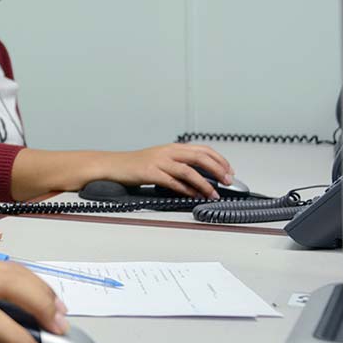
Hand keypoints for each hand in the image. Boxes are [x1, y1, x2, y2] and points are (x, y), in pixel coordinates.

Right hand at [109, 144, 233, 198]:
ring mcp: (159, 161)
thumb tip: (202, 177)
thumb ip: (179, 164)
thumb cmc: (136, 165)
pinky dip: (186, 190)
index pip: (203, 149)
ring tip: (213, 194)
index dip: (220, 160)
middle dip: (218, 170)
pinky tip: (193, 196)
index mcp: (173, 147)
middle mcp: (168, 152)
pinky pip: (173, 182)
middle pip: (200, 157)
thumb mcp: (161, 159)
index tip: (229, 171)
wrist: (113, 165)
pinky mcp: (150, 172)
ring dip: (204, 184)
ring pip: (189, 170)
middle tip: (227, 181)